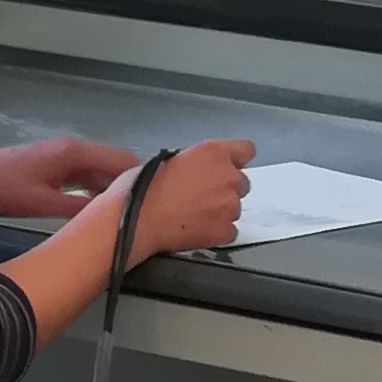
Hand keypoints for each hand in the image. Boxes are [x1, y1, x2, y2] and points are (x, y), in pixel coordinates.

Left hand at [0, 136, 137, 222]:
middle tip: (144, 212)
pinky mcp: (53, 164)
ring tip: (124, 214)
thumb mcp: (43, 205)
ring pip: (99, 170)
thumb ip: (79, 209)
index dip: (141, 178)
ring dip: (111, 189)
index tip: (156, 201)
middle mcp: (73, 149)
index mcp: (74, 153)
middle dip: (129, 185)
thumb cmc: (3, 189)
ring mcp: (63, 155)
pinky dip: (94, 189)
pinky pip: (84, 174)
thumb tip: (112, 216)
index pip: (122, 160)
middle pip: (114, 164)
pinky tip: (96, 209)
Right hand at [123, 140, 254, 257]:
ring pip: (235, 208)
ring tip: (193, 214)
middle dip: (225, 188)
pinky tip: (196, 229)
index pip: (246, 150)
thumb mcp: (168, 159)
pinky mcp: (225, 231)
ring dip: (220, 211)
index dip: (236, 159)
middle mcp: (227, 176)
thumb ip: (195, 162)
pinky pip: (230, 231)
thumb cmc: (141, 189)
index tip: (229, 166)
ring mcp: (229, 205)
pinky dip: (217, 232)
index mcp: (213, 153)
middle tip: (201, 196)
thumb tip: (198, 170)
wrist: (135, 220)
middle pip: (241, 182)